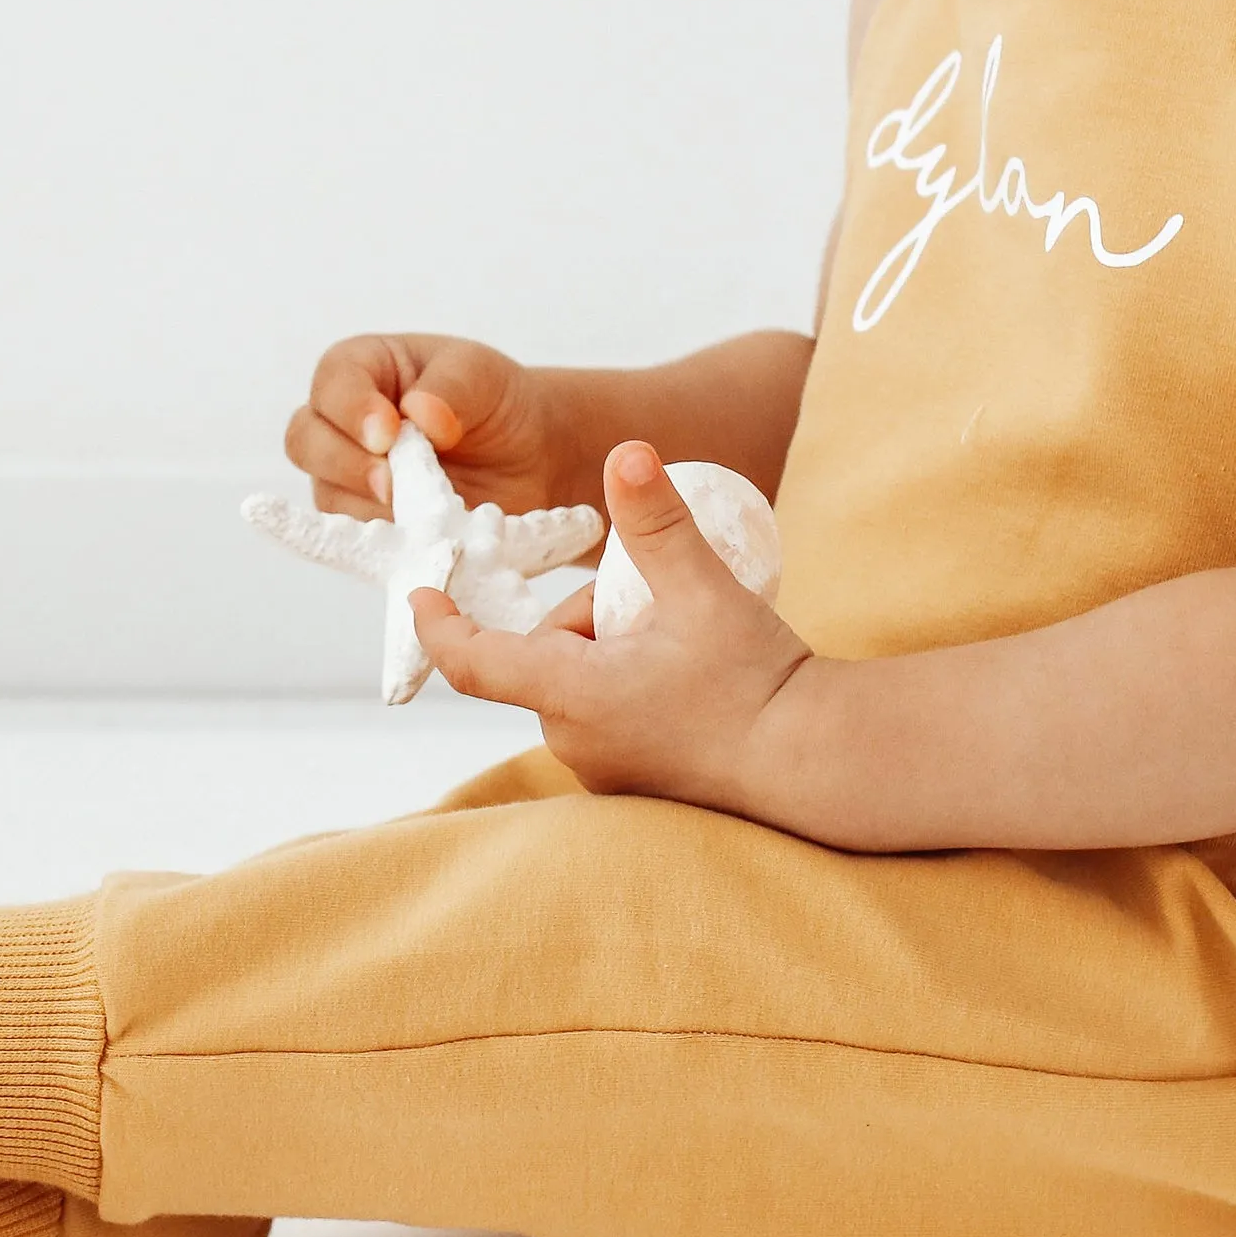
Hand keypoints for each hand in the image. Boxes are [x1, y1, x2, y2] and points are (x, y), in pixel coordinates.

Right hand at [287, 333, 579, 520]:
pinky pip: (355, 535)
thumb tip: (419, 415)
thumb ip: (451, 387)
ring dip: (367, 504)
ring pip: (325, 493)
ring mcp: (349, 474)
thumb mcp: (482, 375)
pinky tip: (422, 531)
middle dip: (342, 462)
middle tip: (391, 481)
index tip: (388, 433)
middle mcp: (343, 421)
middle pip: (304, 440)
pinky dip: (386, 535)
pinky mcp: (368, 520)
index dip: (350, 410)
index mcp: (364, 368)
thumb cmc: (495, 402)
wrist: (529, 456)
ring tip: (419, 508)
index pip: (332, 383)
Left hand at [412, 442, 811, 813]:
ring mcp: (604, 772)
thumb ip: (658, 521)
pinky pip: (608, 718)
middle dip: (589, 618)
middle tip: (660, 605)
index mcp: (572, 696)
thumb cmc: (757, 682)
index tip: (420, 596)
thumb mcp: (704, 589)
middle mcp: (574, 743)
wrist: (814, 763)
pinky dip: (631, 687)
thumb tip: (626, 452)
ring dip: (612, 651)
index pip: (473, 660)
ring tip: (683, 644)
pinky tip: (689, 682)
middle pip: (546, 657)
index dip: (440, 625)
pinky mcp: (634, 784)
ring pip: (578, 685)